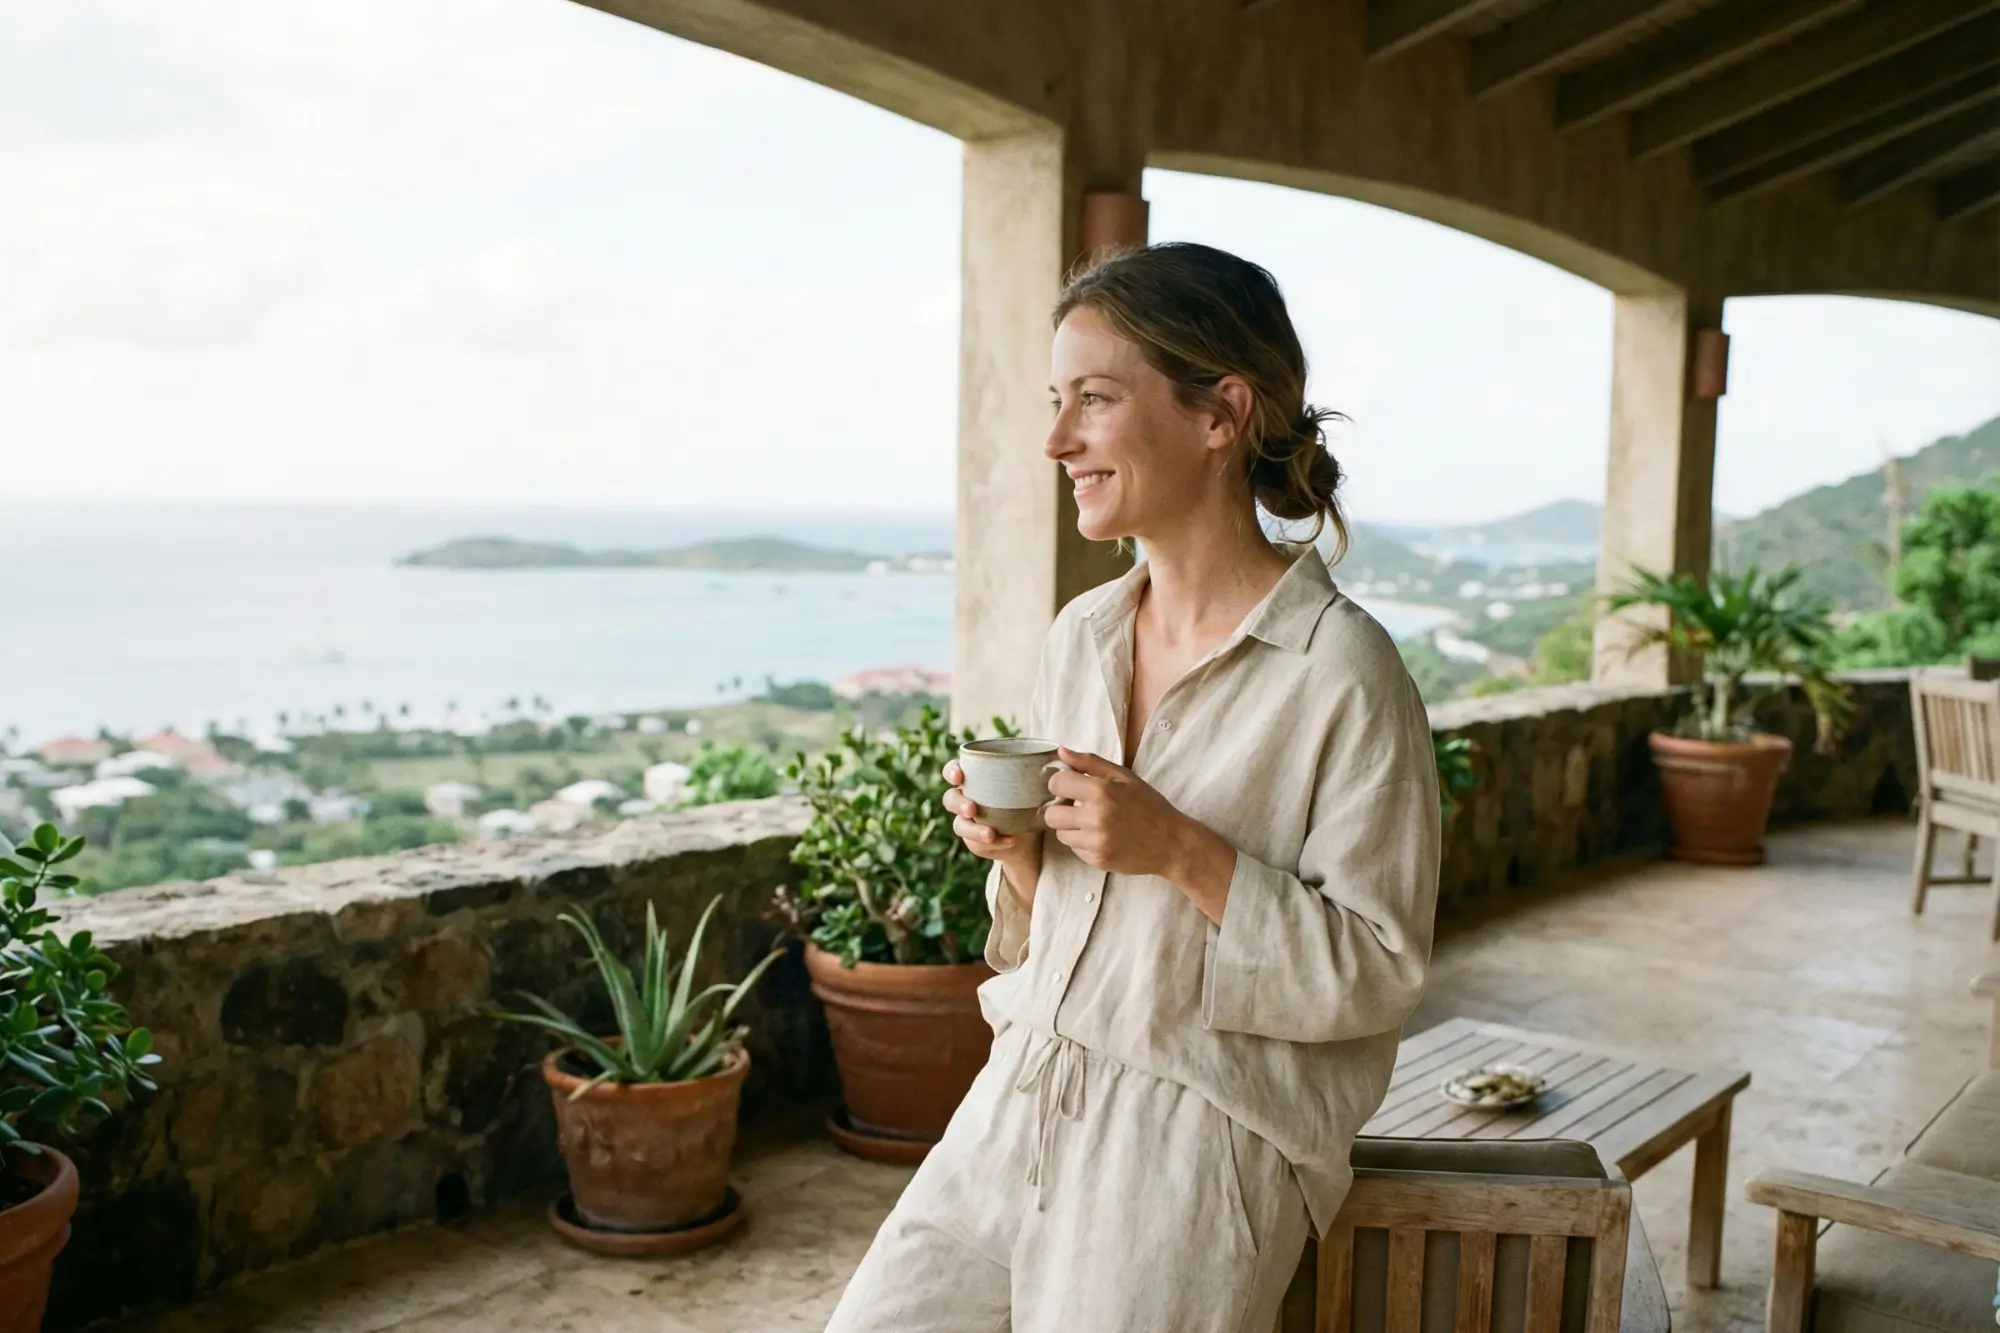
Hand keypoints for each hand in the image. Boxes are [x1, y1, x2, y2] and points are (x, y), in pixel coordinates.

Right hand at [942, 760, 1041, 890]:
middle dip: (958, 802)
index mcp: (976, 779)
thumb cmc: (1032, 800)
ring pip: (959, 825)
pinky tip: (1010, 842)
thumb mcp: (1040, 784)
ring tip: (990, 833)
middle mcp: (967, 799)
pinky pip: (977, 845)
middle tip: (972, 807)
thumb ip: (1047, 769)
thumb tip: (1063, 751)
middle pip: (950, 799)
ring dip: (973, 829)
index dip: (951, 771)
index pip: (953, 770)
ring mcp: (969, 822)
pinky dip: (994, 844)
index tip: (960, 775)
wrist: (1033, 834)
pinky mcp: (976, 842)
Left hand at [1042, 749, 1193, 876]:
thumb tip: (1061, 752)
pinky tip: (1102, 837)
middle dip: (1061, 809)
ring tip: (1093, 824)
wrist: (1171, 843)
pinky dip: (1083, 843)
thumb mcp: (1124, 777)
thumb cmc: (1149, 805)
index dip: (1061, 784)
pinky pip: (1074, 849)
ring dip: (1072, 828)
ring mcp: (1095, 842)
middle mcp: (1095, 817)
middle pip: (1051, 814)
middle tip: (1079, 808)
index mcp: (1101, 791)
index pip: (1056, 783)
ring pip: (1060, 834)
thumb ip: (1090, 763)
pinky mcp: (1097, 860)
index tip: (1071, 787)